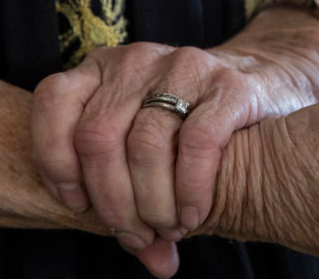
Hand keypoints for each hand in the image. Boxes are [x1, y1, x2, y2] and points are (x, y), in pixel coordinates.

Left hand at [31, 8, 318, 275]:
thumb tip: (156, 263)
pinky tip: (194, 214)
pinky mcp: (228, 84)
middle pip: (98, 136)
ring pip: (145, 145)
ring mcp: (184, 65)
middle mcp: (137, 60)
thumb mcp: (147, 147)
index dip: (55, 160)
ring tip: (168, 229)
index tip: (77, 204)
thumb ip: (135, 197)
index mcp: (103, 68)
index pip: (53, 101)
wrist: (265, 83)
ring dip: (153, 204)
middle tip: (135, 234)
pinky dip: (191, 190)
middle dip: (112, 201)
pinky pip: (197, 144)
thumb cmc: (190, 124)